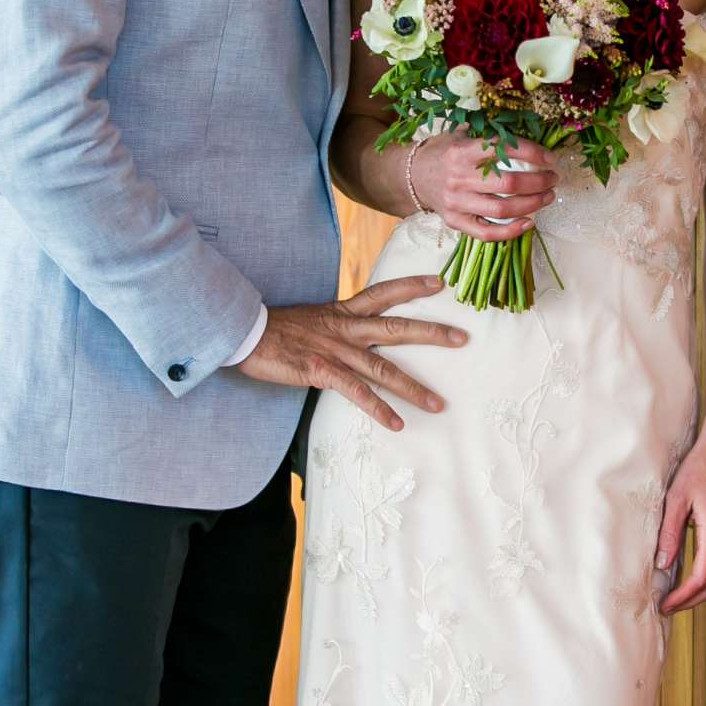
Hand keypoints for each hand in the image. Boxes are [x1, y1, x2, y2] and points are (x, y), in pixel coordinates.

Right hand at [236, 276, 467, 432]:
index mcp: (342, 312)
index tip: (440, 282)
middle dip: (432, 333)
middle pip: (397, 328)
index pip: (384, 293)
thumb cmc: (274, 330)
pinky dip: (379, 409)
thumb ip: (335, 327)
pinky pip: (357, 393)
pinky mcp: (322, 371)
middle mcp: (345, 328)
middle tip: (463, 338)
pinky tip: (397, 423)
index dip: (412, 286)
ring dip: (413, 388)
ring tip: (439, 404)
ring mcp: (335, 350)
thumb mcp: (311, 321)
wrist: (243, 333)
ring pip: (383, 368)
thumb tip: (353, 335)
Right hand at [406, 134, 557, 238]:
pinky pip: (488, 234)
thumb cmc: (445, 153)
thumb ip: (489, 134)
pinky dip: (512, 231)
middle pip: (508, 184)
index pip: (504, 149)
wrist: (413, 176)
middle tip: (553, 178)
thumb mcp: (461, 134)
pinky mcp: (456, 222)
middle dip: (539, 182)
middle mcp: (459, 178)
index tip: (550, 158)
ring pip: (502, 210)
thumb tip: (528, 133)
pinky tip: (529, 222)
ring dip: (532, 204)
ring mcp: (457, 203)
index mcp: (462, 151)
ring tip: (548, 196)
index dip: (533, 153)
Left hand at [656, 429, 705, 611]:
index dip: (683, 597)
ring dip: (703, 589)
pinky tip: (691, 571)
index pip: (701, 578)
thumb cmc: (701, 466)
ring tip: (679, 594)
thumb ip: (669, 534)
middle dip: (694, 601)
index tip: (665, 605)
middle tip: (670, 607)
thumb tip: (662, 563)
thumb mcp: (676, 498)